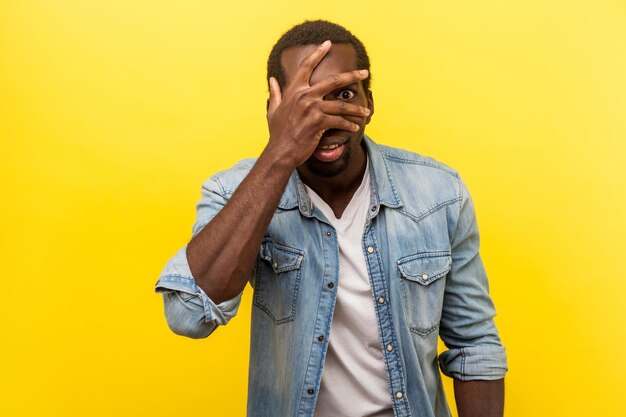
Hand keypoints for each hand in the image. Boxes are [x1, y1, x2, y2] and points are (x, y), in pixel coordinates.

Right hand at [265, 40, 370, 168]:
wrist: (280, 151)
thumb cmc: (277, 132)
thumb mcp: (272, 110)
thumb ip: (275, 93)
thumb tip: (272, 80)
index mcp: (294, 90)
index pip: (307, 66)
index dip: (318, 53)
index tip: (328, 43)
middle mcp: (304, 96)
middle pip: (333, 80)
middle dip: (352, 75)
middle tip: (365, 72)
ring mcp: (312, 108)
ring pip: (341, 104)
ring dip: (356, 109)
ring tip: (366, 111)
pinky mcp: (318, 122)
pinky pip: (339, 121)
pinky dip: (348, 125)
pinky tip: (355, 128)